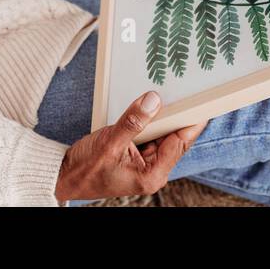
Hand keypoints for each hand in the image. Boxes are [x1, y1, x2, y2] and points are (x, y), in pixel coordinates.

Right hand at [54, 91, 208, 202]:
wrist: (65, 178)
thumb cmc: (85, 169)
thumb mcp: (109, 142)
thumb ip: (132, 121)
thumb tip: (153, 101)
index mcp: (152, 175)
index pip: (180, 143)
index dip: (192, 121)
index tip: (203, 102)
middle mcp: (152, 171)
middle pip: (173, 138)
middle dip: (176, 115)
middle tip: (183, 90)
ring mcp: (144, 164)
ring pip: (161, 134)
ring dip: (160, 117)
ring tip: (163, 95)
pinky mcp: (136, 156)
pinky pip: (148, 135)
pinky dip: (148, 122)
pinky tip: (146, 107)